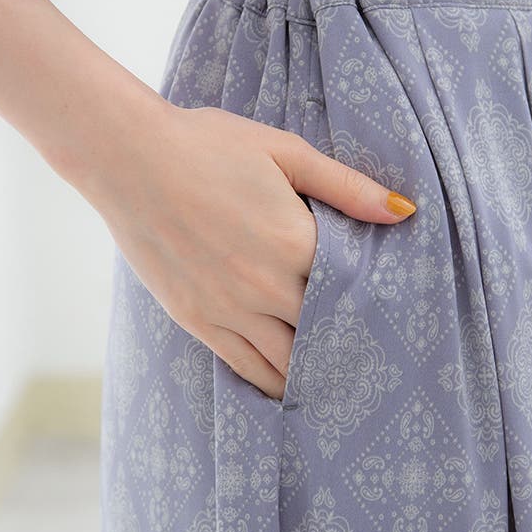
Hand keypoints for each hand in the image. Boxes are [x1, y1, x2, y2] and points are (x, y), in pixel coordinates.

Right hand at [83, 100, 416, 400]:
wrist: (126, 155)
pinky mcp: (197, 319)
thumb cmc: (208, 144)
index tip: (395, 320)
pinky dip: (271, 380)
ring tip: (339, 381)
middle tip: (376, 358)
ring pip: (287, 362)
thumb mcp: (285, 151)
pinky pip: (244, 366)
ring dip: (314, 372)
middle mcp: (265, 286)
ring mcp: (228, 309)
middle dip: (350, 344)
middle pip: (324, 334)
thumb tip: (404, 211)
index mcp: (294, 243)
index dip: (376, 308)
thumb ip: (346, 187)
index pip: (353, 293)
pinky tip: (289, 387)